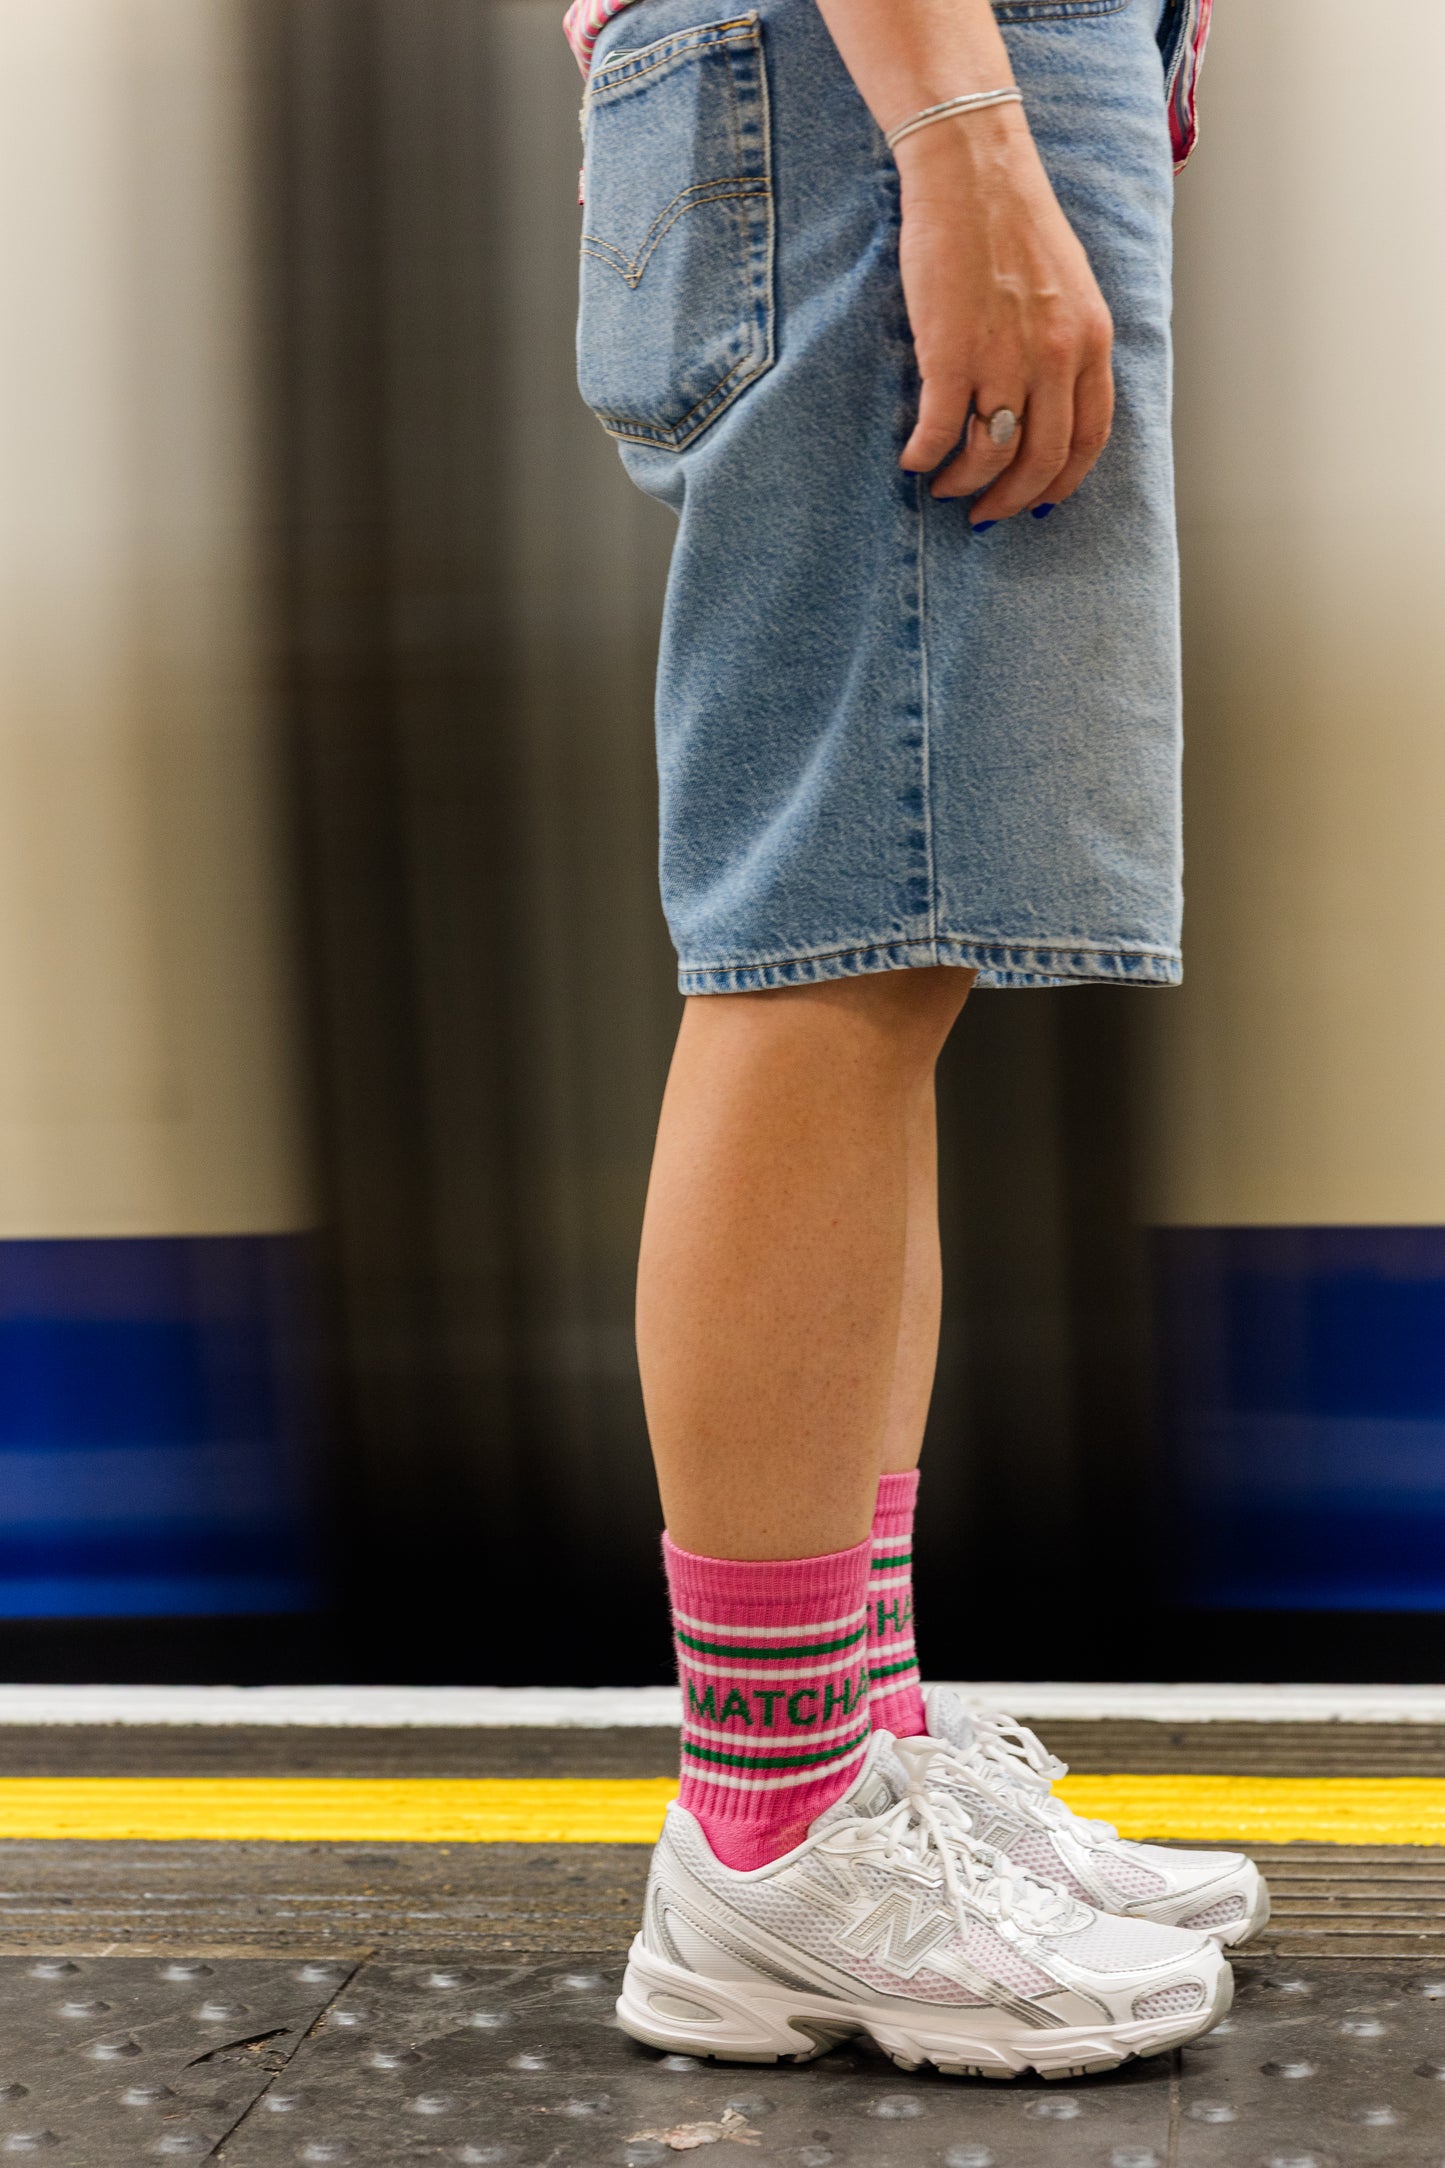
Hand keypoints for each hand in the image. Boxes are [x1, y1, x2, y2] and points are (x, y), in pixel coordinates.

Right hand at [894, 106, 1113, 523]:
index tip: (1036, 502)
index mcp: (1090, 341)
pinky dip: (923, 456)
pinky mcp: (951, 353)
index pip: (1088, 440)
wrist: (971, 171)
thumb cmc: (1012, 222)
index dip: (1060, 483)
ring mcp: (1004, 357)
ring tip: (943, 484)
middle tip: (984, 513)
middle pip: (1042, 461)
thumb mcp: (1070, 287)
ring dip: (963, 483)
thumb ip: (1068, 346)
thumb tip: (1047, 405)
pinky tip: (911, 459)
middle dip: (1011, 500)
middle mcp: (1056, 357)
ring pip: (990, 455)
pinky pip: (940, 431)